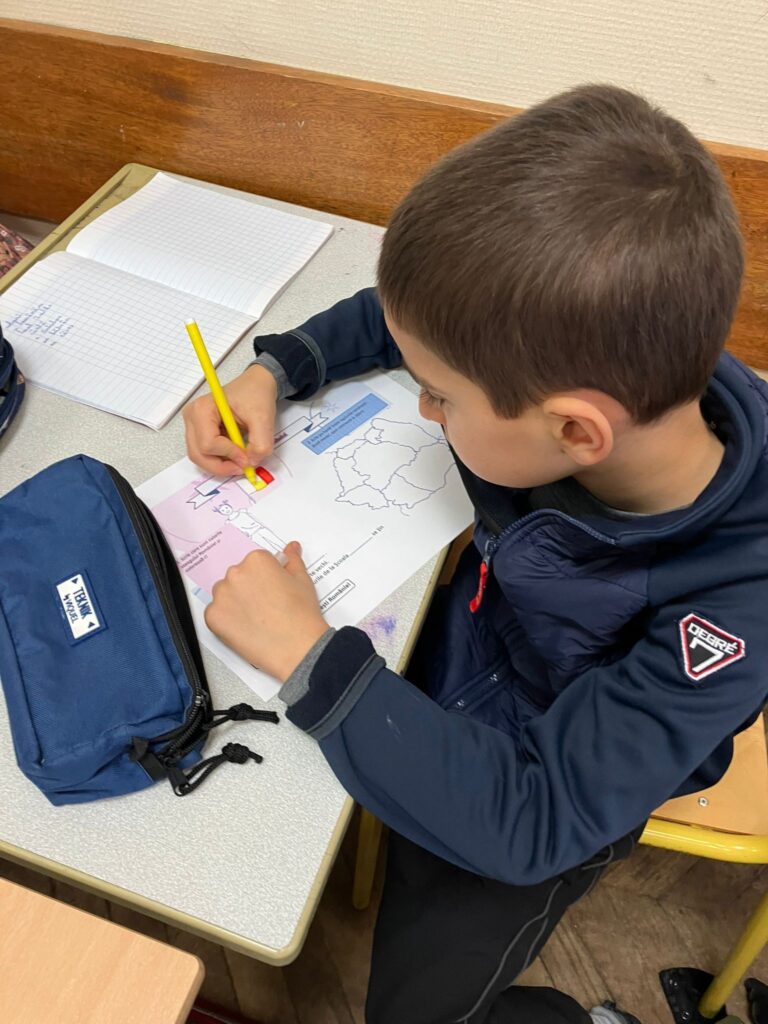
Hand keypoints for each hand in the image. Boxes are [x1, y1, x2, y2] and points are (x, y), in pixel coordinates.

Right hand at [183, 364, 277, 476]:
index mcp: (202, 408)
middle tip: (243, 467)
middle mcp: (192, 418)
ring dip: (221, 465)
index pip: (208, 443)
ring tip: (241, 460)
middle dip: (222, 466)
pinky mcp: (200, 434)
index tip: (248, 457)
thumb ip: (260, 443)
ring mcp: (194, 427)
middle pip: (198, 454)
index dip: (229, 455)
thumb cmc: (255, 394)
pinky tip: (235, 454)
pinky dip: (221, 460)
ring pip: (200, 458)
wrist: (256, 386)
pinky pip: (206, 455)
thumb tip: (252, 463)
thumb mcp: (263, 418)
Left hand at [204, 542, 328, 681]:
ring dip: (234, 603)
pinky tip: (245, 628)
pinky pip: (215, 614)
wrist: (297, 647)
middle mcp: (235, 573)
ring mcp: (222, 595)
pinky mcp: (213, 617)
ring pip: (224, 595)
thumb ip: (292, 561)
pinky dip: (226, 621)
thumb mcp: (302, 580)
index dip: (264, 579)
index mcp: (256, 560)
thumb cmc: (302, 614)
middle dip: (248, 589)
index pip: (254, 563)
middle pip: (237, 577)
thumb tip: (291, 548)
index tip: (272, 592)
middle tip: (265, 608)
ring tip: (255, 619)